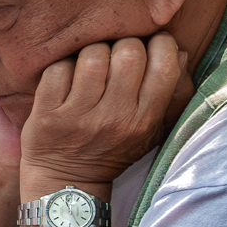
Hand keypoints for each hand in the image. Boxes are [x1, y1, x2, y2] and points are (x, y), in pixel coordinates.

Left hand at [19, 35, 187, 186]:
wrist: (67, 182)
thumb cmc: (115, 148)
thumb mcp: (153, 130)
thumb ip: (175, 94)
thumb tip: (179, 51)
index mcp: (144, 120)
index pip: (164, 65)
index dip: (160, 44)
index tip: (151, 46)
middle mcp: (114, 118)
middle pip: (129, 52)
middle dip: (124, 44)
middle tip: (117, 55)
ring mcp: (78, 117)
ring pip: (92, 55)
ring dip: (93, 52)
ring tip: (92, 66)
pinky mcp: (47, 114)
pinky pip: (58, 69)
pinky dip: (63, 66)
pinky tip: (68, 78)